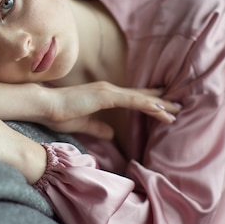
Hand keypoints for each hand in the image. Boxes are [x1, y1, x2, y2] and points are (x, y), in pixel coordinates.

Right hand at [39, 82, 181, 137]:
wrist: (45, 105)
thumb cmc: (59, 114)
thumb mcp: (84, 123)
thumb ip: (98, 127)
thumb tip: (111, 134)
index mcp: (104, 95)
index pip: (132, 98)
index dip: (150, 102)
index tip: (166, 107)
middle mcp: (109, 89)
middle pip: (141, 96)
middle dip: (161, 101)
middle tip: (180, 105)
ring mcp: (108, 91)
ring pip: (140, 98)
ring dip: (160, 104)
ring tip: (177, 110)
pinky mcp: (105, 96)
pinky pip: (131, 101)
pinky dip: (147, 104)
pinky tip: (160, 109)